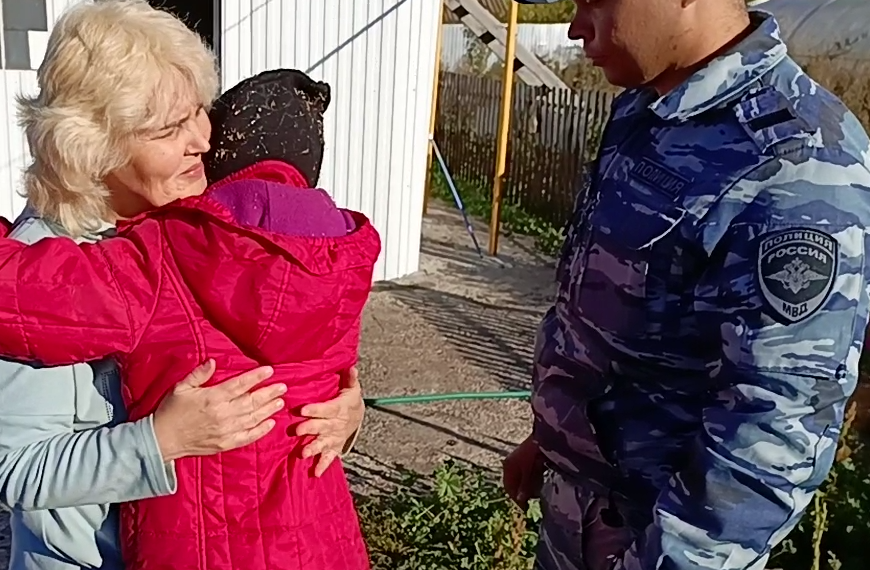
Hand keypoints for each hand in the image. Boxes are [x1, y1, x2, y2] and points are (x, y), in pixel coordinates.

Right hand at [153, 360, 285, 461]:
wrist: (162, 440)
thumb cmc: (171, 411)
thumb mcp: (181, 388)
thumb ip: (199, 374)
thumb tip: (213, 361)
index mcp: (212, 398)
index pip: (240, 385)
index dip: (257, 377)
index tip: (270, 370)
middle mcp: (222, 414)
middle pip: (251, 401)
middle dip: (269, 393)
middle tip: (283, 386)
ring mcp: (225, 431)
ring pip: (253, 418)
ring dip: (268, 410)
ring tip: (280, 402)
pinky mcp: (225, 444)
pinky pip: (247, 437)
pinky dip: (260, 431)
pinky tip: (270, 423)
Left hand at [296, 366, 363, 476]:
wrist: (358, 416)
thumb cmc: (350, 399)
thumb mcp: (352, 388)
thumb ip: (350, 378)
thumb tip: (351, 366)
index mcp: (339, 408)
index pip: (327, 408)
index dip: (316, 409)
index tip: (303, 409)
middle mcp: (336, 424)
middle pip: (323, 426)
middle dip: (310, 429)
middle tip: (298, 430)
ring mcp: (335, 437)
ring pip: (324, 443)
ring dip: (314, 448)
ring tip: (304, 453)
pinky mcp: (334, 447)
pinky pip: (329, 457)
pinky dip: (323, 465)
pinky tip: (315, 473)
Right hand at [503, 434, 544, 508]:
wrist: (544, 437)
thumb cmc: (534, 455)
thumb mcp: (529, 473)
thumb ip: (524, 487)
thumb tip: (520, 500)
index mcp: (508, 467)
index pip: (509, 488)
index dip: (516, 499)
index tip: (525, 508)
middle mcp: (511, 463)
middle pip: (514, 483)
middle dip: (522, 492)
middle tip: (532, 499)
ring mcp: (518, 459)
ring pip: (521, 478)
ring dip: (528, 486)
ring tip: (537, 491)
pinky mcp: (527, 457)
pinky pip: (527, 473)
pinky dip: (531, 479)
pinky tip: (540, 480)